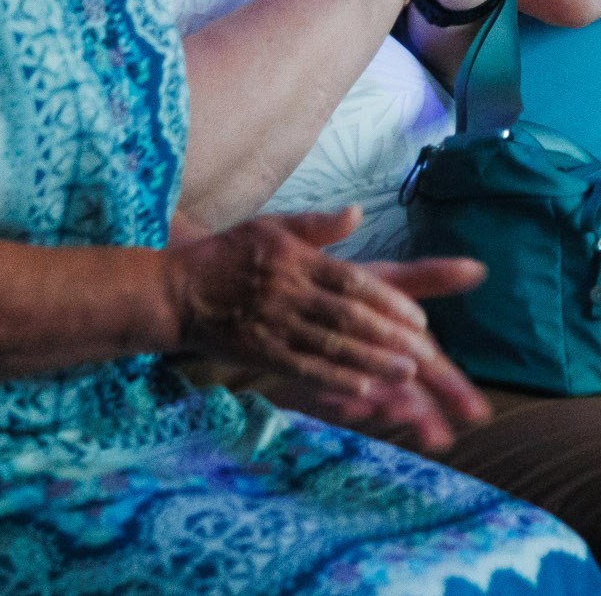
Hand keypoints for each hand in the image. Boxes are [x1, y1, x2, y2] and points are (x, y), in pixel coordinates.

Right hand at [168, 208, 490, 451]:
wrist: (174, 291)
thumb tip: (358, 212)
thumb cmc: (226, 254)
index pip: (352, 282)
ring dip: (372, 361)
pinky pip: (303, 369)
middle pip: (348, 318)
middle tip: (426, 355)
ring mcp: (274, 325)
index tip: (419, 319)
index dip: (388, 302)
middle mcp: (289, 293)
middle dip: (390, 337)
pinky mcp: (261, 353)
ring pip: (331, 346)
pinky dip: (334, 379)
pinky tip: (363, 387)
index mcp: (297, 260)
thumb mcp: (270, 225)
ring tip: (406, 373)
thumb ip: (316, 224)